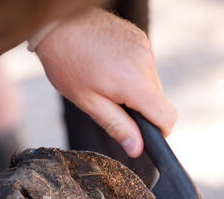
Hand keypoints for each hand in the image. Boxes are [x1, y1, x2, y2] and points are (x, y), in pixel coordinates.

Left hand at [36, 7, 176, 156]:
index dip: (159, 133)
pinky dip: (132, 74)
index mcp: (135, 82)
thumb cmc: (67, 62)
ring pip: (151, 83)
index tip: (144, 136)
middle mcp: (146, 62)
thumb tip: (136, 148)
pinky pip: (144, 65)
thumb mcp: (89, 103)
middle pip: (158, 101)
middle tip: (110, 104)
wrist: (57, 23)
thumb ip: (117, 127)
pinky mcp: (139, 37)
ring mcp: (144, 47)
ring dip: (134, 91)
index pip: (166, 116)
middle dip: (139, 110)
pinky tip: (109, 69)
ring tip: (105, 83)